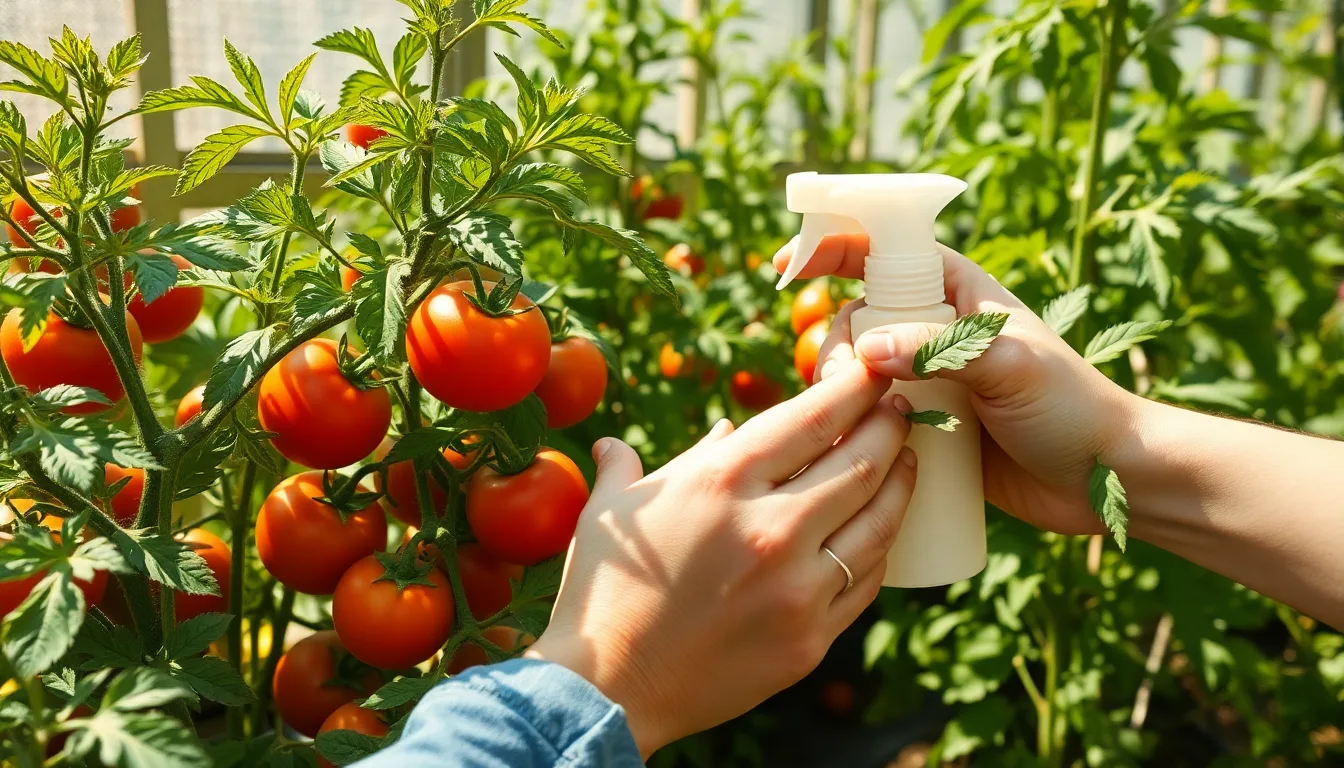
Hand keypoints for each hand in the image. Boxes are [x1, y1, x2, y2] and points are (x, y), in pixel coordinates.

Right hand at [526, 362, 916, 756]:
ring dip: (901, 483)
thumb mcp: (620, 505)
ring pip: (878, 522)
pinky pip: (865, 581)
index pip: (815, 417)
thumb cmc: (606, 587)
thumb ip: (663, 455)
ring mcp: (797, 587)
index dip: (856, 387)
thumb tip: (711, 430)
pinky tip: (881, 529)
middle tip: (901, 408)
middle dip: (890, 425)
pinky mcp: (810, 638)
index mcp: (722, 481)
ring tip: (908, 460)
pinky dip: (879, 547)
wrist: (609, 687)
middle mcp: (770, 527)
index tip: (874, 371)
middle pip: (861, 462)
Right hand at [775, 234, 1137, 536]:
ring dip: (841, 391)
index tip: (789, 262)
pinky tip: (851, 447)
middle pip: (858, 318)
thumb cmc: (1072, 408)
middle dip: (838, 345)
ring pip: (857, 372)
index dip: (837, 246)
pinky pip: (871, 419)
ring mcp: (930, 381)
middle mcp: (938, 331)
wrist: (1107, 479)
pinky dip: (851, 427)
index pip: (888, 250)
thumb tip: (869, 351)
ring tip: (861, 422)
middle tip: (850, 382)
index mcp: (961, 294)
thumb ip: (943, 349)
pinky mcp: (926, 429)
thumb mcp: (1012, 367)